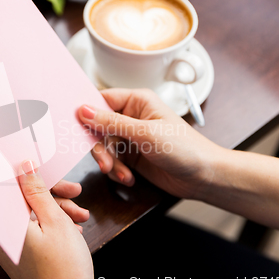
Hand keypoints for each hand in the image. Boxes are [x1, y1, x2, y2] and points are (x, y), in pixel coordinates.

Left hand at [0, 160, 94, 278]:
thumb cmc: (64, 269)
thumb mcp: (55, 221)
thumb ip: (38, 191)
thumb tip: (25, 166)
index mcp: (2, 225)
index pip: (12, 187)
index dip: (32, 175)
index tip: (48, 168)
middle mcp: (1, 235)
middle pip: (25, 200)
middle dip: (53, 195)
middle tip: (75, 192)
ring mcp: (11, 246)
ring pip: (34, 214)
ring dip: (58, 210)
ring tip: (80, 217)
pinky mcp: (22, 254)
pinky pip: (35, 230)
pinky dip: (54, 225)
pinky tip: (72, 228)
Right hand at [79, 88, 224, 199]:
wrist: (204, 176)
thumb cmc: (184, 148)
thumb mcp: (145, 133)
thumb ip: (112, 122)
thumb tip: (84, 110)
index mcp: (137, 101)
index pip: (102, 100)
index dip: (87, 113)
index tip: (75, 127)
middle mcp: (132, 117)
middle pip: (99, 127)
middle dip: (100, 147)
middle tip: (105, 162)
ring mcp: (131, 137)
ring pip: (104, 146)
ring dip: (109, 162)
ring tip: (121, 173)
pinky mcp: (132, 155)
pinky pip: (112, 161)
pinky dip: (117, 171)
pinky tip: (129, 178)